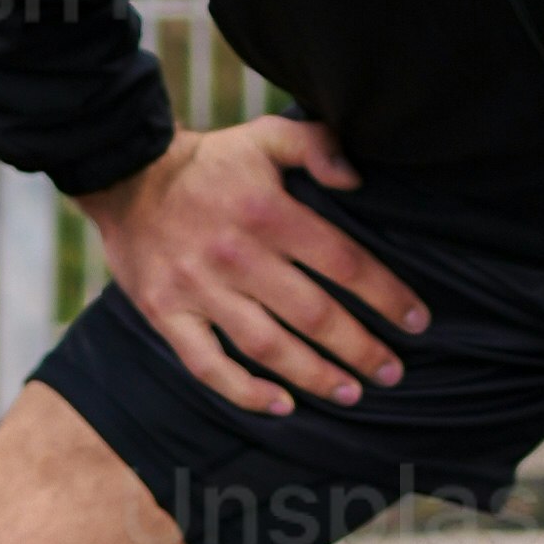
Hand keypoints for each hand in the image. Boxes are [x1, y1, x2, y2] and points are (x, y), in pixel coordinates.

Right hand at [84, 118, 425, 420]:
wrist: (127, 176)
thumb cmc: (210, 163)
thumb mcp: (265, 137)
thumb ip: (316, 146)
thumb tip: (358, 179)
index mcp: (268, 213)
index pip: (343, 262)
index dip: (385, 295)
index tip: (417, 321)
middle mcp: (236, 256)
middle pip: (312, 314)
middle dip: (360, 348)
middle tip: (393, 372)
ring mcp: (199, 290)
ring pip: (267, 346)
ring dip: (314, 375)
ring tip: (351, 393)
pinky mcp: (167, 314)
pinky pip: (208, 365)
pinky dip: (244, 391)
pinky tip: (280, 405)